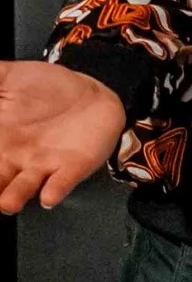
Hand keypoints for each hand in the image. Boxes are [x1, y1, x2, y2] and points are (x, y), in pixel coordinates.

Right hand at [0, 61, 125, 214]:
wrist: (92, 94)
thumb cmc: (48, 89)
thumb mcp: (10, 77)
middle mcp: (13, 158)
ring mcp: (42, 165)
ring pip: (22, 188)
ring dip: (14, 197)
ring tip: (7, 204)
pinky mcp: (72, 168)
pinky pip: (61, 183)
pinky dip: (54, 190)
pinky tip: (48, 195)